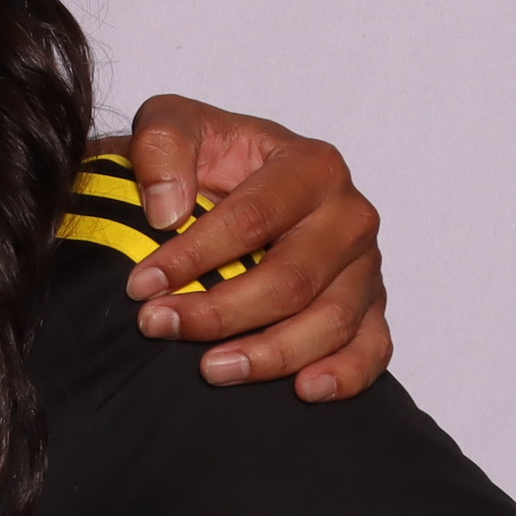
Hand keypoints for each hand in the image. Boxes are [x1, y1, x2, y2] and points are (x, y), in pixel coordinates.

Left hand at [120, 93, 390, 397]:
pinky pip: (372, 348)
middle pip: (293, 278)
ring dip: (269, 354)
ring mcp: (365, 266)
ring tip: (211, 369)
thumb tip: (168, 208)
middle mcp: (349, 215)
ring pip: (330, 321)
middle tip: (160, 326)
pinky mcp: (370, 307)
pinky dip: (344, 374)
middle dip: (222, 311)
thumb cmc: (206, 157)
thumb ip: (164, 145)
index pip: (254, 218)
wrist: (227, 186)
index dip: (196, 256)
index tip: (143, 285)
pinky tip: (304, 390)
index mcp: (311, 165)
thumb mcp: (173, 125)